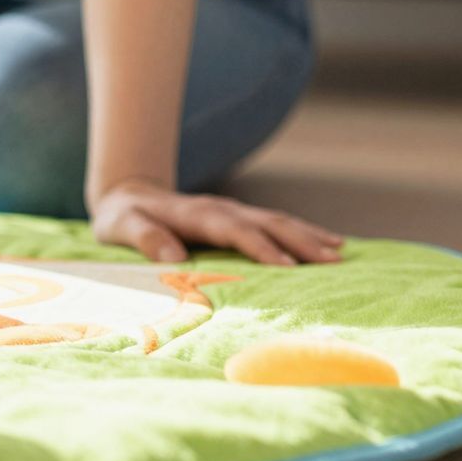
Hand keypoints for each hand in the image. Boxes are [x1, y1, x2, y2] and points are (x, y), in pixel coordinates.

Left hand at [90, 179, 343, 265]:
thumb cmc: (122, 217)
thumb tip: (173, 256)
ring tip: (340, 253)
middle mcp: (220, 209)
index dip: (260, 247)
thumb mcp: (121, 226)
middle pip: (266, 223)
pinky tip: (328, 242)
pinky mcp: (237, 217)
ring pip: (276, 220)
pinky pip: (274, 223)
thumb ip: (144, 237)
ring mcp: (231, 211)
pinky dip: (302, 231)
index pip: (233, 231)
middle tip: (334, 262)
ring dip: (308, 235)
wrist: (126, 193)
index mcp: (195, 214)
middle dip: (300, 241)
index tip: (287, 267)